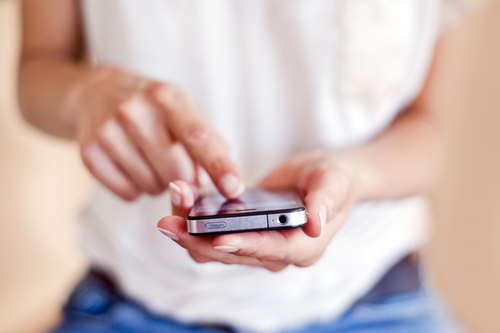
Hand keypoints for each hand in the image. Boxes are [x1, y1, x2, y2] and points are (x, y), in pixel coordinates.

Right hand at [69, 67, 244, 199]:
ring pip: (154, 187)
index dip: (219, 166)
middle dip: (186, 181)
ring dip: (160, 184)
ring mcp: (108, 130)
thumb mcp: (183, 109)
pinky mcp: (89, 152)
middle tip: (179, 168)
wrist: (94, 93)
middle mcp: (135, 110)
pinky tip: (131, 165)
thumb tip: (225, 178)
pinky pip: (129, 193)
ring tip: (149, 159)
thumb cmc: (151, 107)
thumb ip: (209, 141)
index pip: (198, 137)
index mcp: (166, 96)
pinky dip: (137, 189)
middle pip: (177, 172)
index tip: (234, 189)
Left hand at [157, 151, 358, 271]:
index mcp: (302, 248)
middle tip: (169, 220)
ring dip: (189, 229)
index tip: (218, 238)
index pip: (270, 251)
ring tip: (173, 201)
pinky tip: (180, 199)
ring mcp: (256, 246)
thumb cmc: (334, 180)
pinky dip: (193, 219)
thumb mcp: (334, 183)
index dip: (244, 245)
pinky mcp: (241, 234)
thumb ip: (326, 202)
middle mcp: (276, 254)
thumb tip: (314, 224)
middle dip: (199, 238)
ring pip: (213, 249)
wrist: (323, 179)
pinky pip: (211, 234)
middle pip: (231, 255)